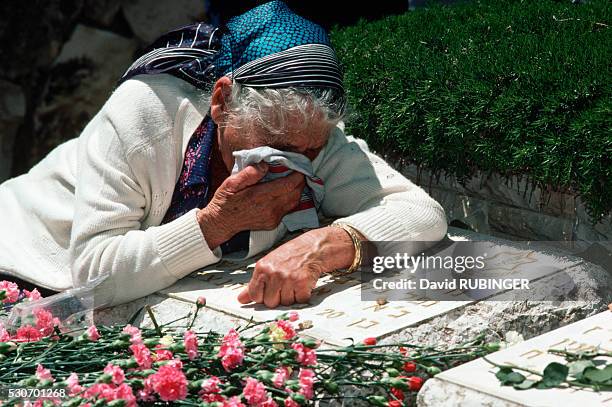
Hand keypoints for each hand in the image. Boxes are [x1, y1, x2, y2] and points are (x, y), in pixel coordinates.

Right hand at [197, 163, 304, 248]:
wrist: (221, 223)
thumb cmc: (225, 200)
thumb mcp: (231, 183)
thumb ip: (249, 173)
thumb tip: (265, 165)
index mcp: (260, 196)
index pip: (288, 184)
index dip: (297, 174)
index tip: (298, 165)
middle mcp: (270, 209)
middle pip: (295, 193)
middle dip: (300, 181)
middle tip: (298, 170)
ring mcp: (273, 218)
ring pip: (294, 202)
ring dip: (297, 190)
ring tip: (295, 179)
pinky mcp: (273, 223)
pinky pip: (288, 209)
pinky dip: (291, 199)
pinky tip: (286, 191)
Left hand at [237, 226, 355, 307]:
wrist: (312, 248)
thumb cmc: (290, 256)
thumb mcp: (268, 265)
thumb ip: (254, 283)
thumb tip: (241, 299)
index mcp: (262, 268)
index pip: (255, 295)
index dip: (262, 296)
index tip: (269, 290)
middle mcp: (273, 273)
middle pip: (270, 302)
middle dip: (278, 297)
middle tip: (285, 284)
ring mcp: (288, 278)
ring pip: (286, 303)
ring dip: (292, 296)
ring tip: (294, 282)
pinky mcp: (302, 283)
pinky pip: (300, 301)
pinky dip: (303, 295)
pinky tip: (303, 283)